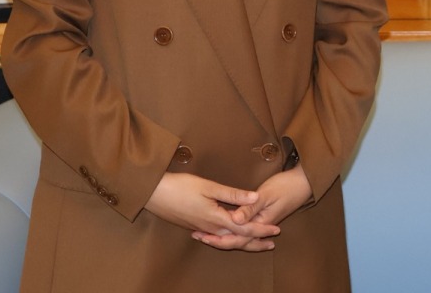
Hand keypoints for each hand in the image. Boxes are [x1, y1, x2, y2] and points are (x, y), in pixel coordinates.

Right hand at [146, 171, 279, 251]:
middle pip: (237, 239)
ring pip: (227, 239)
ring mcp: (201, 228)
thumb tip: (256, 198)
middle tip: (271, 244)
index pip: (245, 228)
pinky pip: (216, 236)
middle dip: (255, 242)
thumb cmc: (181, 187)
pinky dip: (228, 239)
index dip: (261, 229)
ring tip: (255, 241)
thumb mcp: (209, 186)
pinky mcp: (194, 226)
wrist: (153, 194)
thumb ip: (233, 194)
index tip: (276, 230)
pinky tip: (229, 237)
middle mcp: (210, 228)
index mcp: (216, 219)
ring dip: (242, 241)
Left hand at [190, 166, 313, 250]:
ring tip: (207, 235)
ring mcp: (262, 221)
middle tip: (198, 237)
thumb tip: (234, 219)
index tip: (201, 236)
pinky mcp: (262, 215)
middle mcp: (260, 225)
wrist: (305, 182)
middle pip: (237, 240)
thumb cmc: (287, 185)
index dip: (217, 238)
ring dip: (224, 236)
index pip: (236, 237)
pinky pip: (245, 228)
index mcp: (260, 222)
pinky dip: (233, 229)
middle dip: (217, 240)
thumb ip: (251, 208)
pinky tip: (226, 225)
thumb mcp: (267, 194)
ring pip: (241, 235)